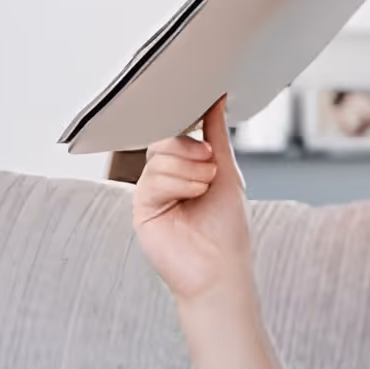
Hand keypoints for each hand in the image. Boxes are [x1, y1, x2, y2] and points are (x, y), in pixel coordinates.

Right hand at [132, 96, 251, 309]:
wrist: (220, 269)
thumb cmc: (227, 229)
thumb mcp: (227, 172)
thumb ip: (217, 135)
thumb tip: (218, 100)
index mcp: (186, 169)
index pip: (176, 134)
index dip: (189, 131)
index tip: (207, 137)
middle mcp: (166, 180)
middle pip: (163, 141)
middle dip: (190, 149)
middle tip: (211, 167)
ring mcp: (152, 194)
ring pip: (158, 158)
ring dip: (189, 169)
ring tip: (205, 187)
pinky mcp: (142, 208)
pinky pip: (151, 179)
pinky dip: (177, 183)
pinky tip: (193, 195)